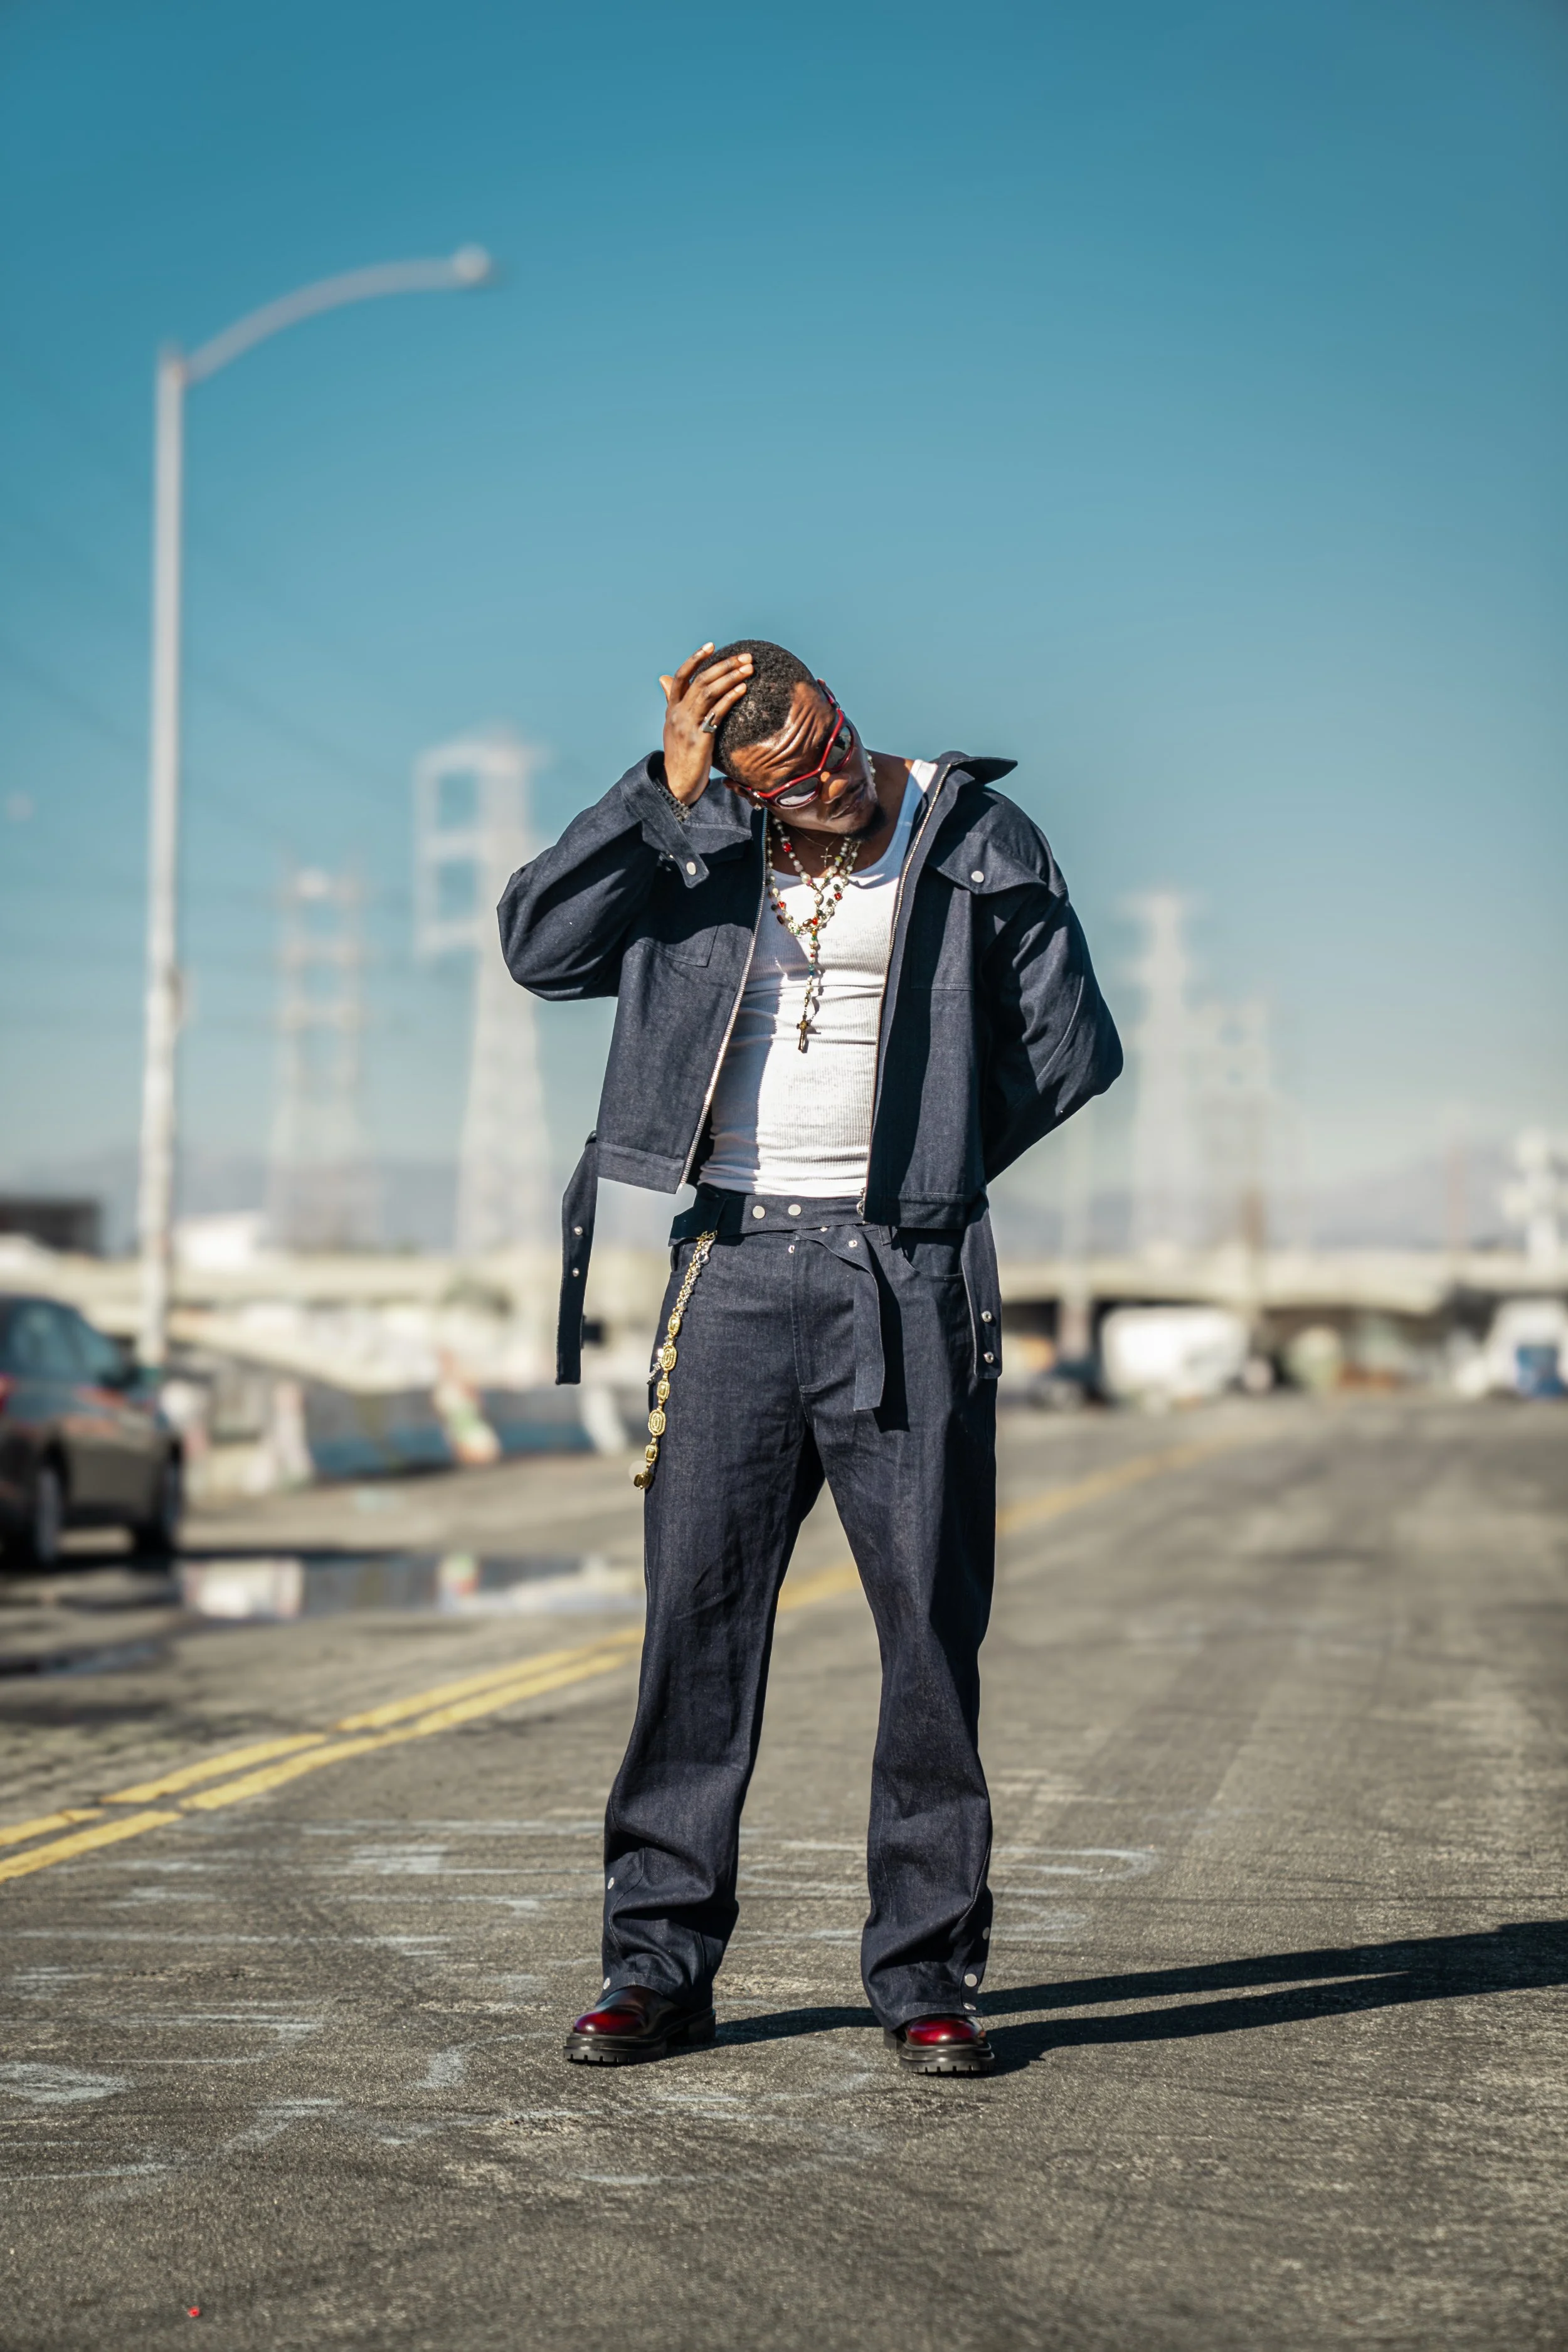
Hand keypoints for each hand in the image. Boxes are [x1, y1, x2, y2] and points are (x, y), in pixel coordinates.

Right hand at [658, 644, 752, 804]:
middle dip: (723, 665)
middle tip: (745, 656)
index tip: (711, 646)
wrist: (676, 784)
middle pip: (700, 680)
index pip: (680, 676)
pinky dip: (730, 697)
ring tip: (749, 668)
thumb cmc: (681, 757)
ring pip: (708, 692)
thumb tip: (664, 679)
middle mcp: (677, 714)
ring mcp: (687, 725)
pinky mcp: (699, 738)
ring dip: (731, 677)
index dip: (695, 659)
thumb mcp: (673, 727)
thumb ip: (673, 702)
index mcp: (671, 710)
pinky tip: (743, 689)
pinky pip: (716, 712)